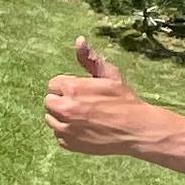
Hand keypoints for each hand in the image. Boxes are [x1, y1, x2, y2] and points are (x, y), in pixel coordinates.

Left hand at [43, 36, 161, 158]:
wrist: (135, 129)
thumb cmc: (124, 100)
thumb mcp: (109, 75)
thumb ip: (89, 58)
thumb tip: (79, 40)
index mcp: (71, 89)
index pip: (53, 84)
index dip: (67, 87)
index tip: (81, 91)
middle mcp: (64, 109)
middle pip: (49, 101)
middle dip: (62, 101)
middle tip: (82, 104)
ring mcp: (65, 129)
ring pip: (51, 119)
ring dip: (62, 117)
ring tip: (84, 116)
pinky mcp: (68, 144)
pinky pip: (59, 135)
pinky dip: (68, 133)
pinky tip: (85, 129)